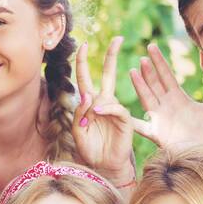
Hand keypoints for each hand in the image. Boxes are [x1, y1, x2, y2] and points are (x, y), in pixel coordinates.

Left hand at [72, 37, 135, 186]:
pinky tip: (98, 113)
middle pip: (108, 73)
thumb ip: (78, 114)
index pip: (85, 78)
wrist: (104, 165)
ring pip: (107, 95)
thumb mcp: (78, 132)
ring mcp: (115, 110)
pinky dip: (106, 109)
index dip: (84, 61)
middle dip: (112, 55)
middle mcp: (103, 102)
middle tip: (118, 38)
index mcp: (90, 103)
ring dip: (96, 104)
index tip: (84, 44)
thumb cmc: (90, 149)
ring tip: (89, 121)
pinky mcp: (124, 119)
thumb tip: (87, 95)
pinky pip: (116, 108)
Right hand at [128, 43, 202, 151]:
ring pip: (147, 98)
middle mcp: (166, 106)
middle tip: (143, 55)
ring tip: (134, 71)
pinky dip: (130, 121)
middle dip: (148, 70)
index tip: (151, 47)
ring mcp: (160, 119)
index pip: (166, 75)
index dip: (159, 61)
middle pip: (154, 84)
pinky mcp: (158, 133)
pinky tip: (119, 113)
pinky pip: (140, 126)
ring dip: (140, 85)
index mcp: (178, 98)